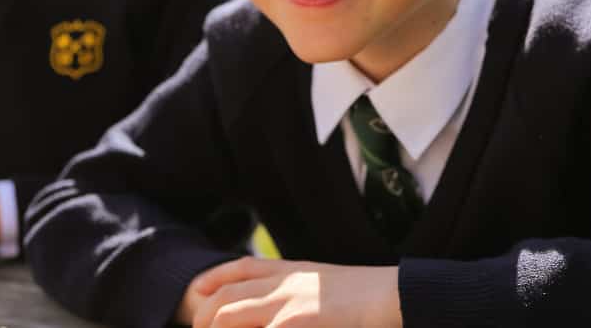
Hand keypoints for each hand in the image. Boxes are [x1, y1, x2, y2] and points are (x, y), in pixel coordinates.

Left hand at [181, 257, 400, 327]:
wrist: (392, 296)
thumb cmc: (365, 295)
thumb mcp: (323, 282)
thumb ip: (297, 286)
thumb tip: (277, 303)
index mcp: (291, 270)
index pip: (239, 269)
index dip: (212, 280)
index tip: (197, 294)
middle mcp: (282, 283)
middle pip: (225, 296)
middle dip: (204, 317)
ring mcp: (286, 304)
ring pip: (229, 317)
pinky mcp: (294, 324)